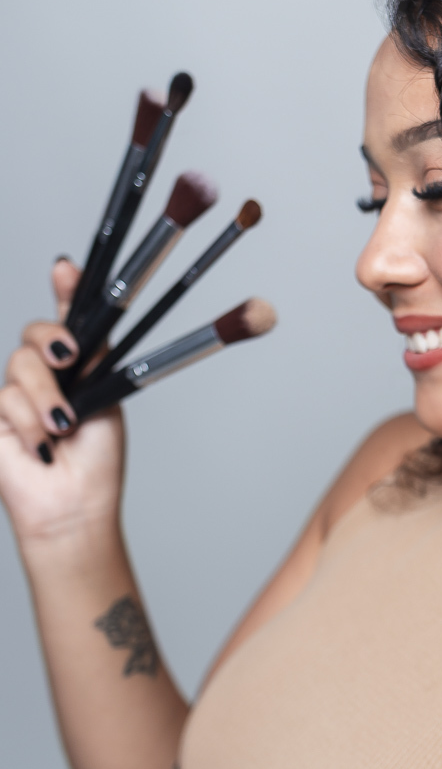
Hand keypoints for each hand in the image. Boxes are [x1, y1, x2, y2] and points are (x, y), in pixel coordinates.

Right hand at [0, 259, 124, 542]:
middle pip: (36, 334)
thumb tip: (85, 317)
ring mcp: (15, 395)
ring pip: (20, 366)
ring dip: (46, 399)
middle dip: (52, 341)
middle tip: (68, 359)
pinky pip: (4, 399)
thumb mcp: (104, 397)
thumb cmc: (95, 458)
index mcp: (75, 368)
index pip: (67, 319)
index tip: (66, 267)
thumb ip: (92, 354)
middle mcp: (44, 377)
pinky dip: (27, 423)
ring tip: (63, 429)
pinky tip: (41, 447)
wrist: (74, 502)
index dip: (65, 288)